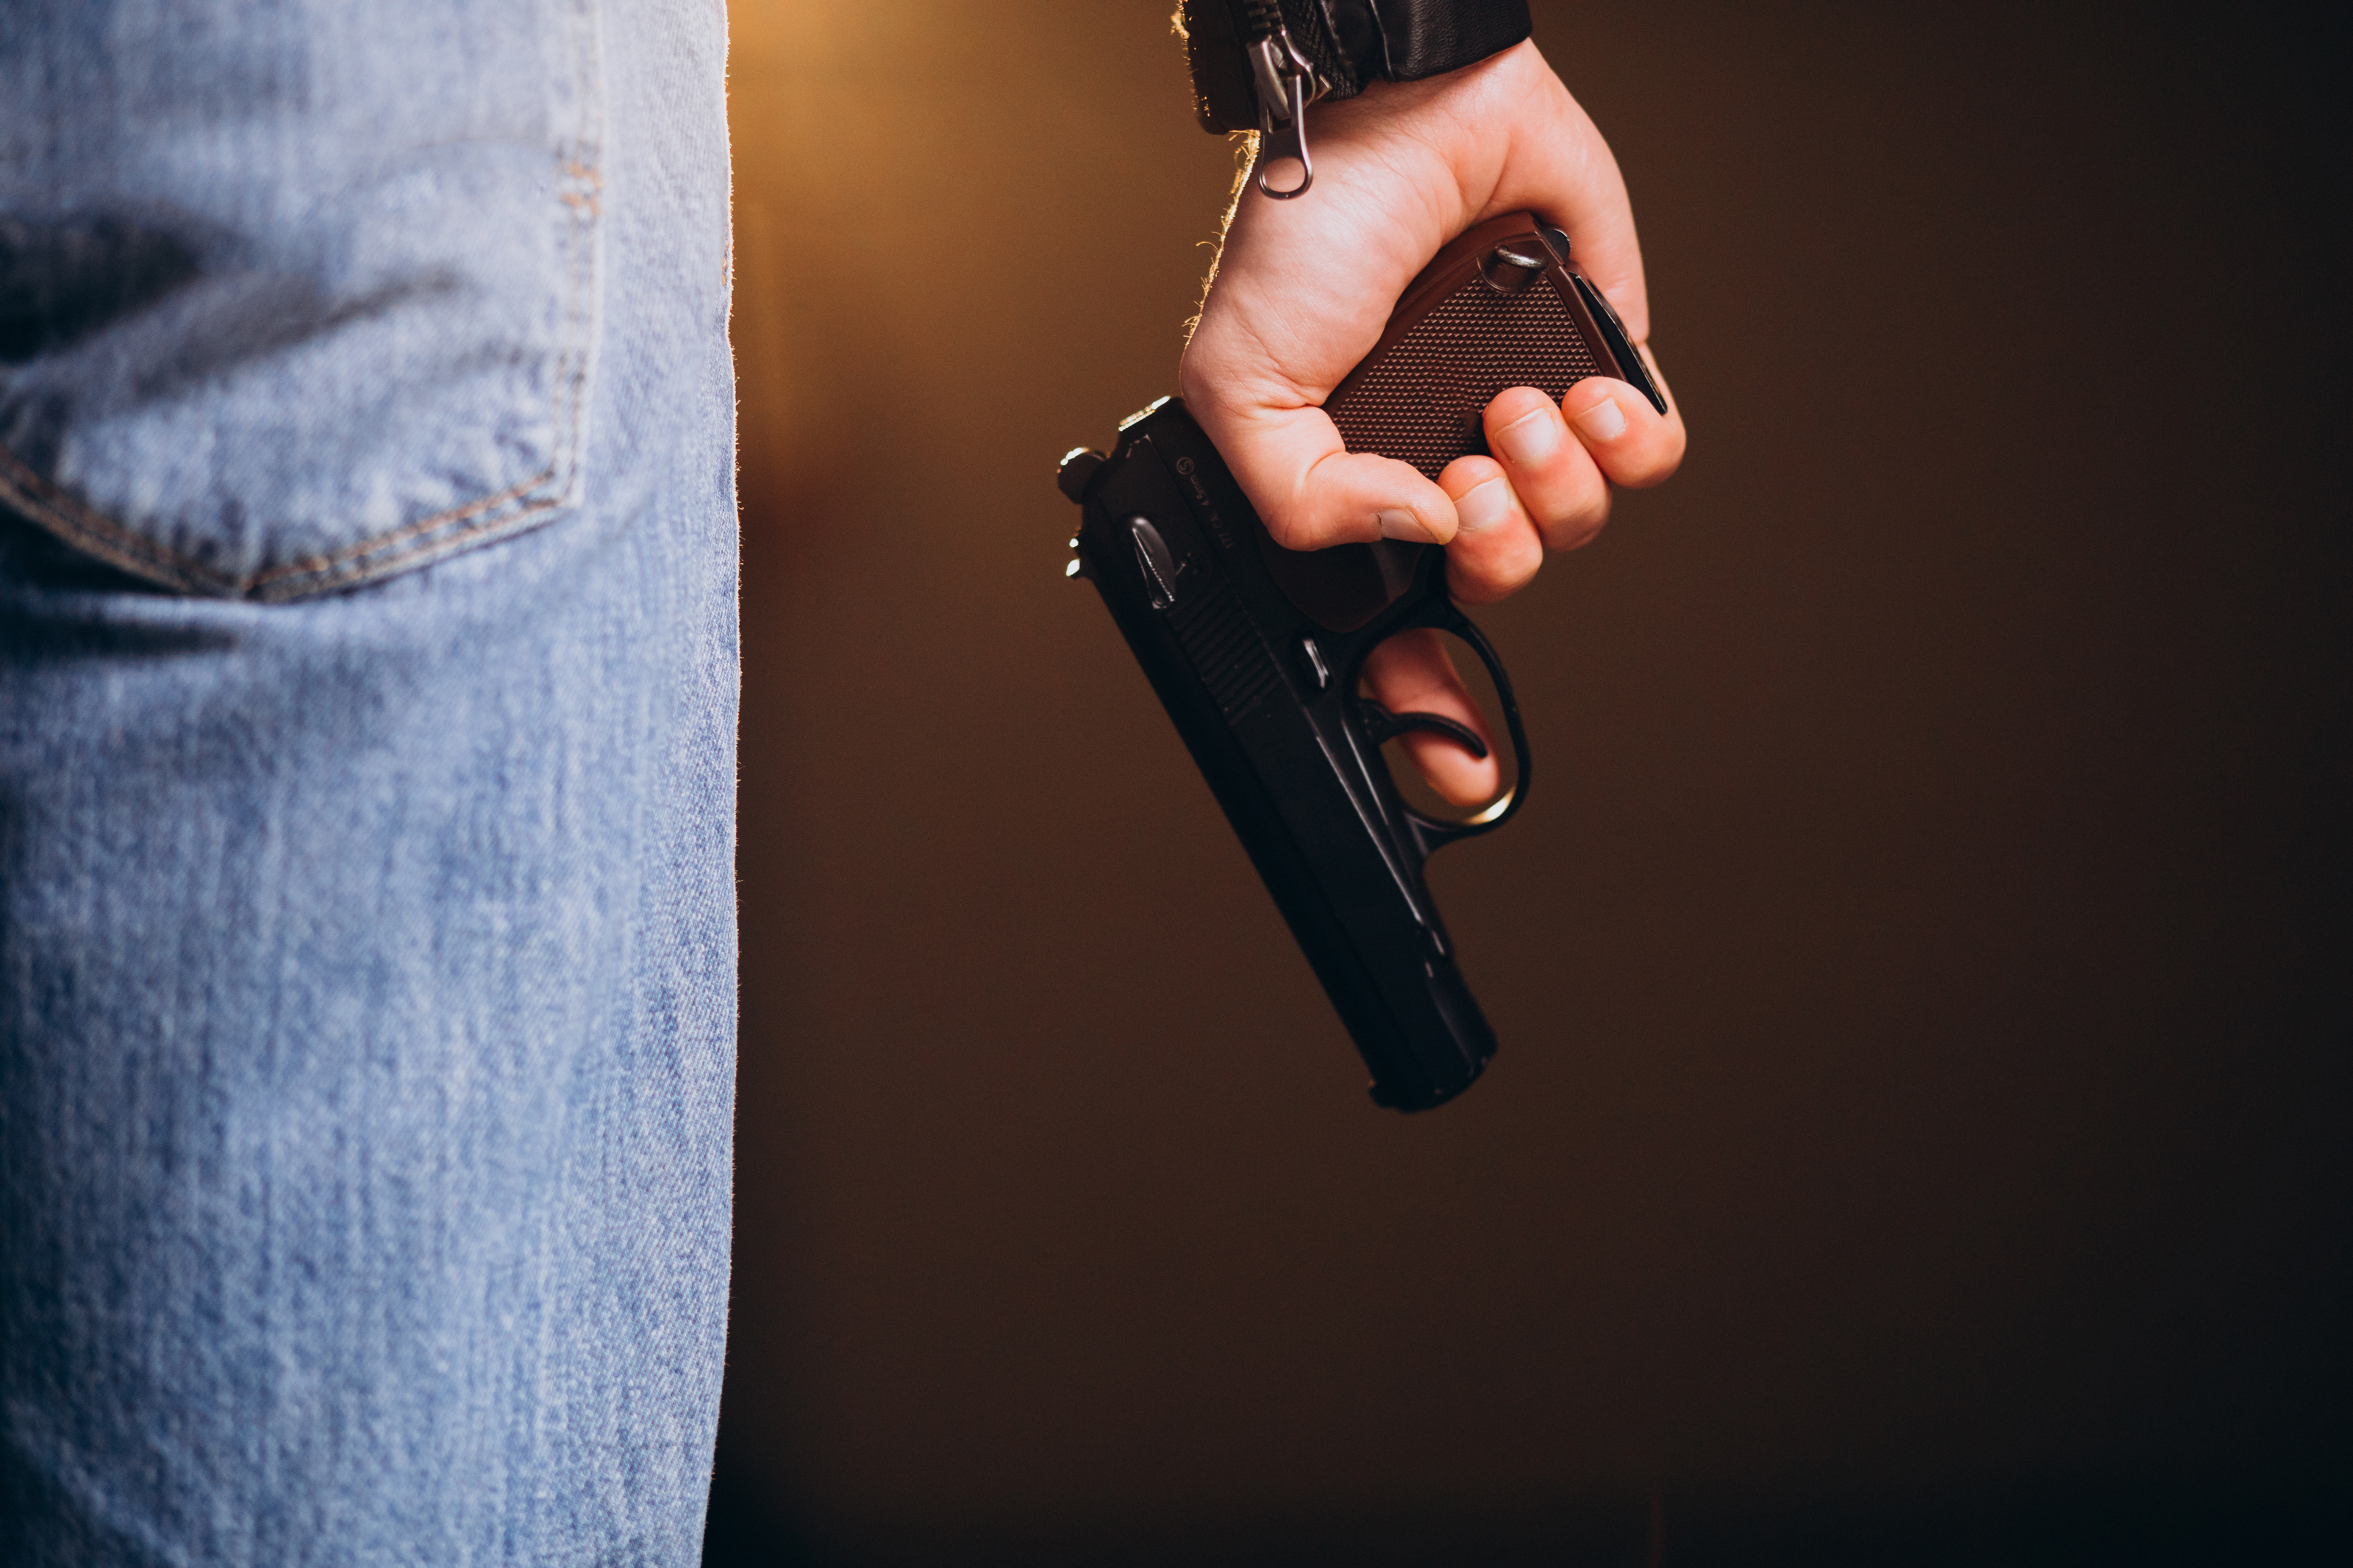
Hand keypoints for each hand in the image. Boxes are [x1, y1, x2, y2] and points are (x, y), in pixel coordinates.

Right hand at [1179, 39, 1685, 806]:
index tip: (1454, 773)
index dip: (1424, 715)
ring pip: (1579, 528)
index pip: (1393, 636)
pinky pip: (1649, 459)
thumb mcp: (1238, 382)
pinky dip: (1629, 442)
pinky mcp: (1602, 365)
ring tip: (1514, 408)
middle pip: (1502, 588)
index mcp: (1355, 493)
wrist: (1408, 112)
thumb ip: (1301, 502)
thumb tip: (1420, 538)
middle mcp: (1440, 467)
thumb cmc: (1309, 232)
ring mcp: (1523, 420)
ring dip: (1556, 482)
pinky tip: (1584, 392)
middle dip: (1500, 551)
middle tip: (1469, 479)